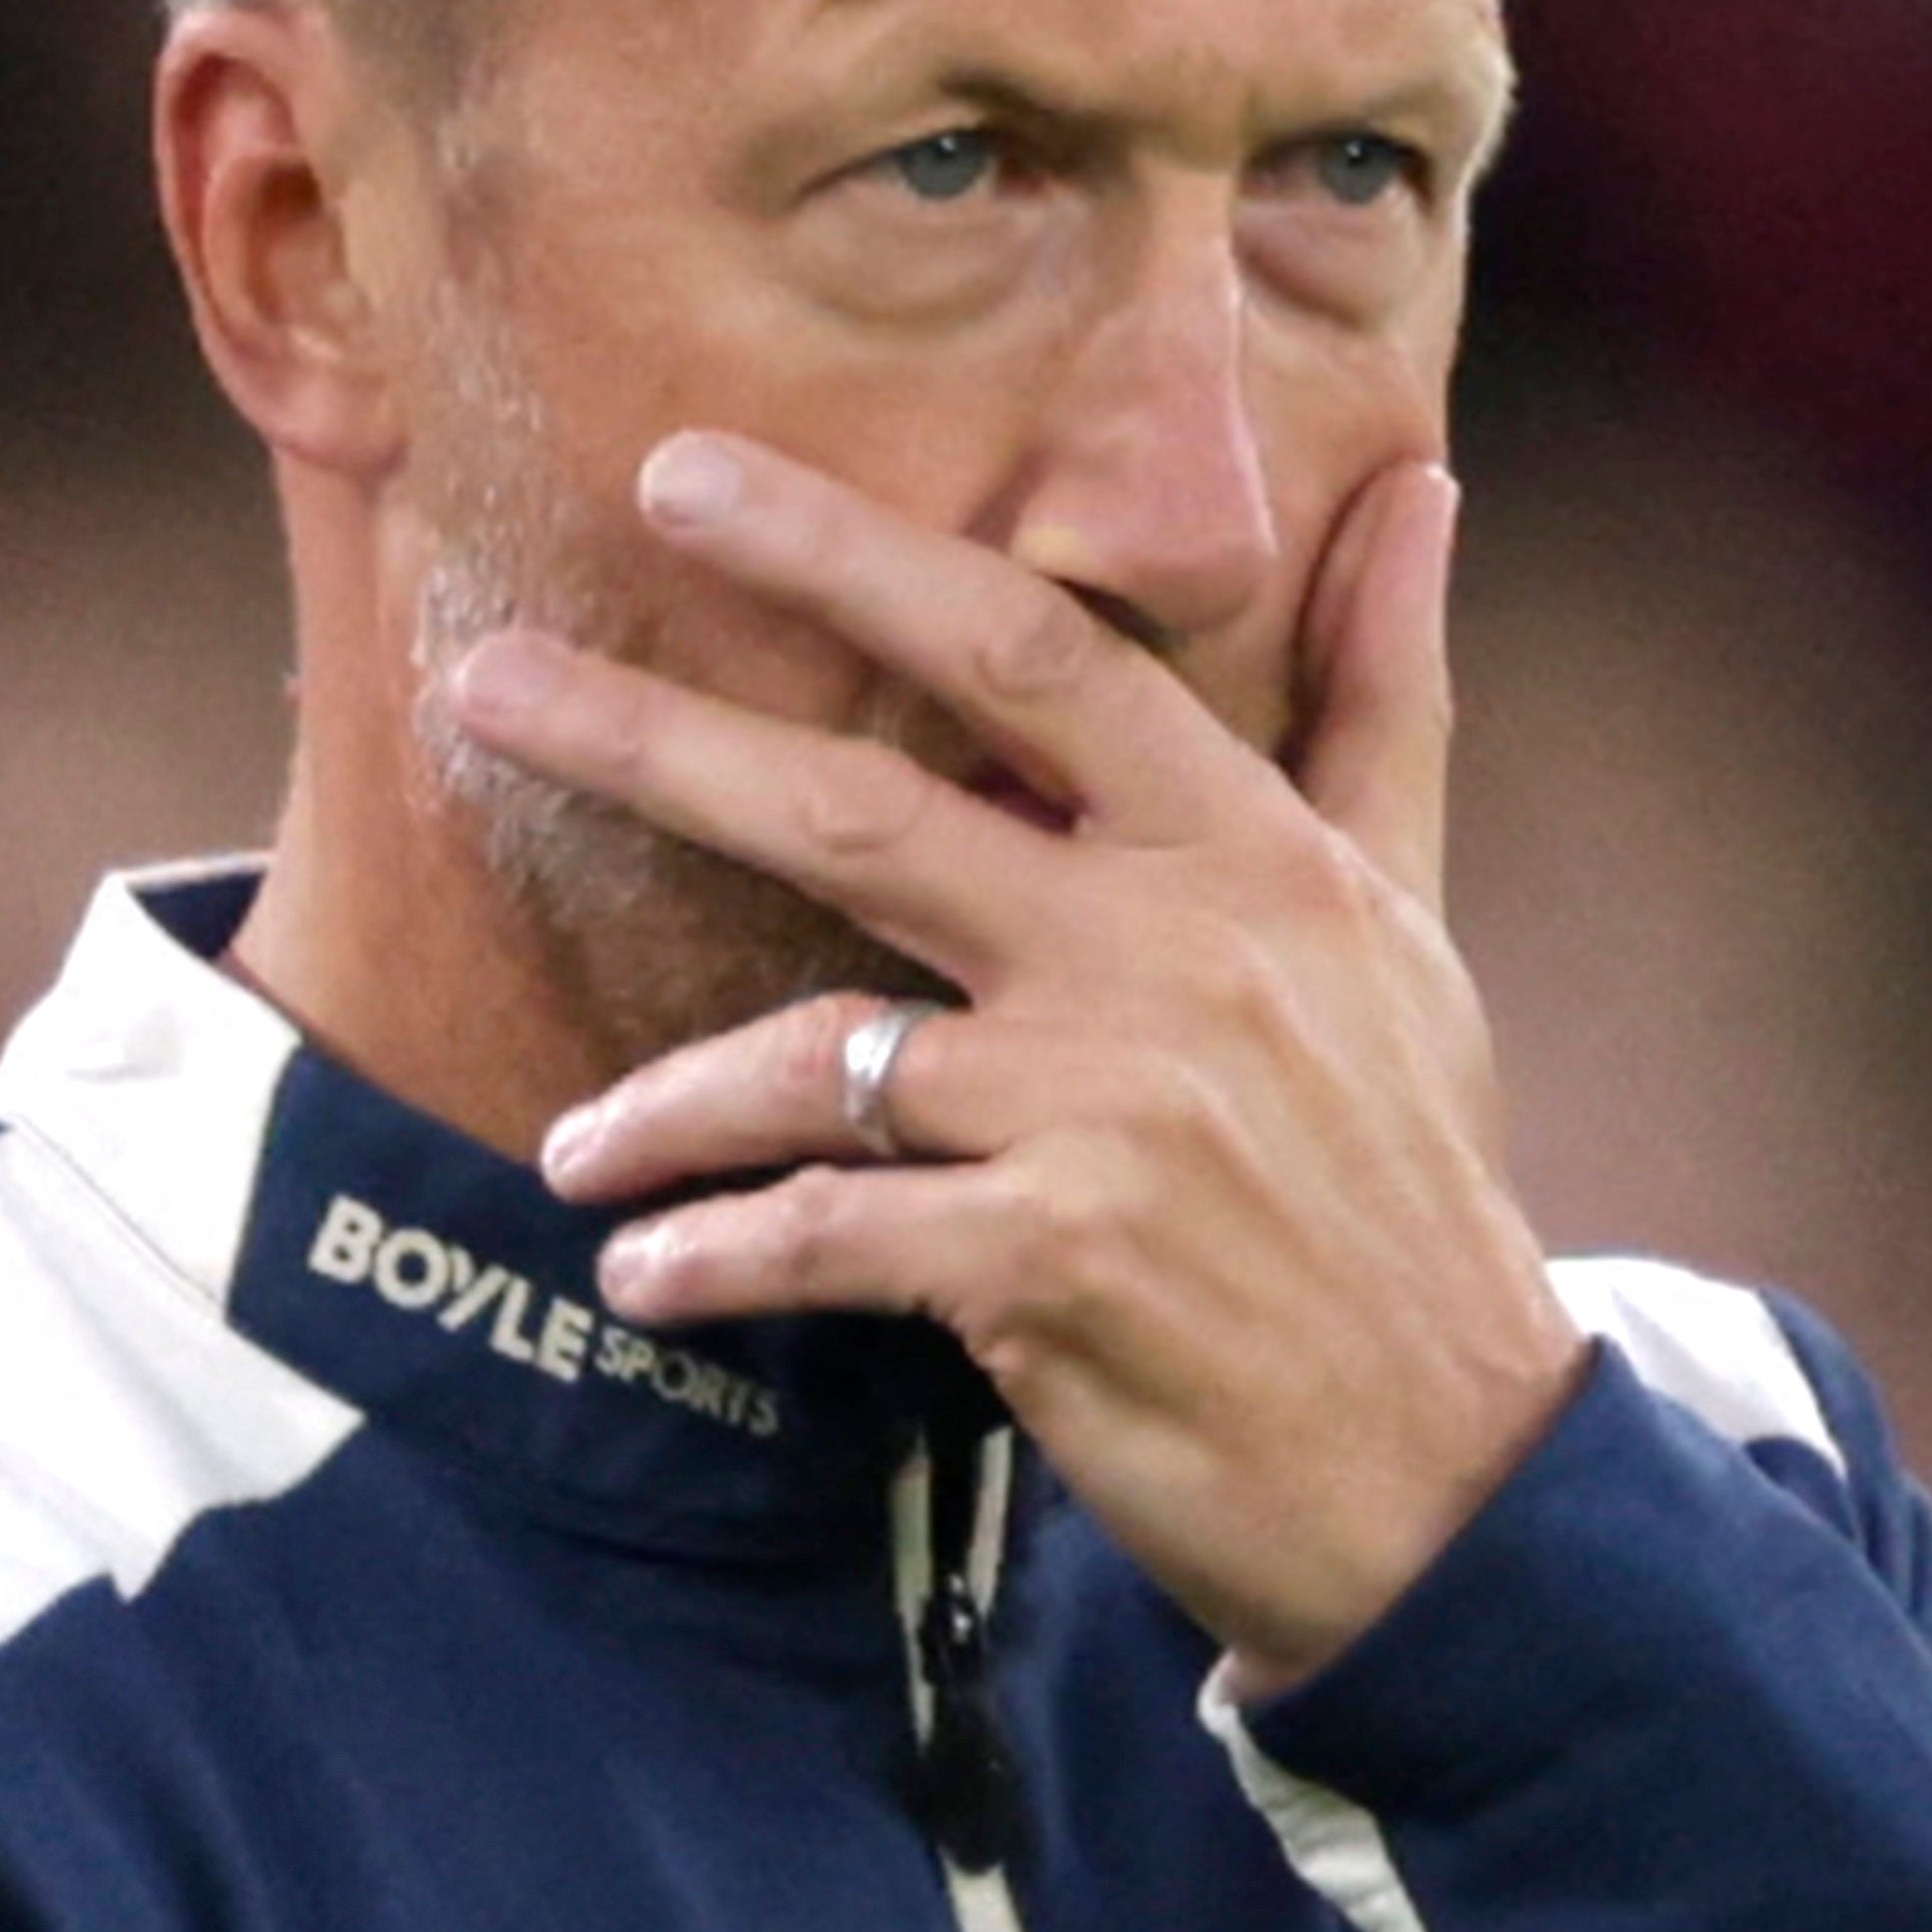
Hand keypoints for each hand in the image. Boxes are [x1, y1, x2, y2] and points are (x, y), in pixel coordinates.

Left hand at [448, 434, 1583, 1686]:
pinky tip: (644, 1276)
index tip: (685, 474)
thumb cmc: (1407, 1173)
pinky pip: (825, 1234)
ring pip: (811, 1056)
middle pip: (863, 810)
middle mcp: (1167, 956)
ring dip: (660, 1106)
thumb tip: (1422, 486)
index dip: (850, 552)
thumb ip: (1380, 700)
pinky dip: (718, 1257)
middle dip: (652, 739)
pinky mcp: (1048, 1264)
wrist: (1450, 1456)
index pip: (1031, 654)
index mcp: (1244, 851)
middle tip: (481, 680)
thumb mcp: (1409, 917)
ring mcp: (1101, 1111)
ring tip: (573, 1149)